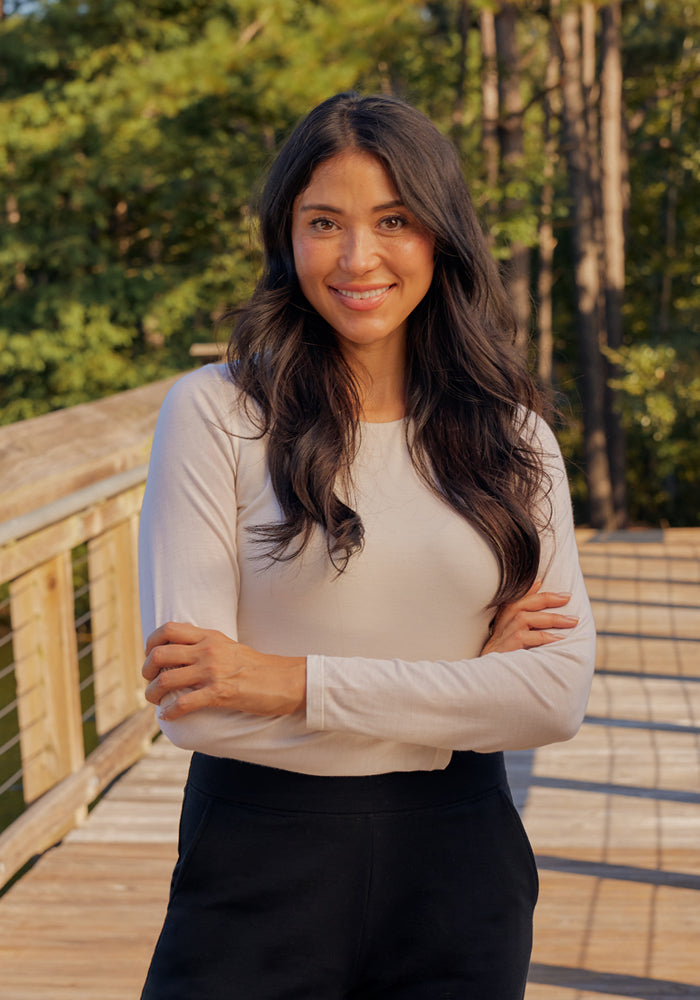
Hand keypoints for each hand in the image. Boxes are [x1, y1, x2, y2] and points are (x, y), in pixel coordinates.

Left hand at [141, 622, 305, 719]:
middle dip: (147, 671)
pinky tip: (168, 716)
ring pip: (166, 680)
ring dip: (153, 693)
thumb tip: (182, 656)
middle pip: (160, 654)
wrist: (287, 680)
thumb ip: (206, 646)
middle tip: (150, 682)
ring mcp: (213, 671)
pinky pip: (184, 703)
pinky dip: (170, 711)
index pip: (168, 629)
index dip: (151, 644)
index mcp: (209, 636)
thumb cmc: (259, 667)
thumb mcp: (229, 647)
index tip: (151, 658)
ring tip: (155, 701)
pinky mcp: (220, 692)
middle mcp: (207, 650)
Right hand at [481, 580, 578, 654]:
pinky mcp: (506, 647)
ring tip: (572, 621)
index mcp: (506, 613)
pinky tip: (558, 639)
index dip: (541, 592)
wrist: (488, 672)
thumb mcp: (513, 625)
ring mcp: (504, 633)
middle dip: (548, 599)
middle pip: (524, 603)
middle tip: (568, 599)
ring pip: (525, 618)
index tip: (564, 594)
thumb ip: (525, 607)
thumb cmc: (505, 648)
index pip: (522, 596)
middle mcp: (504, 621)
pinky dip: (543, 637)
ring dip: (551, 618)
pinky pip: (525, 638)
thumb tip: (539, 584)